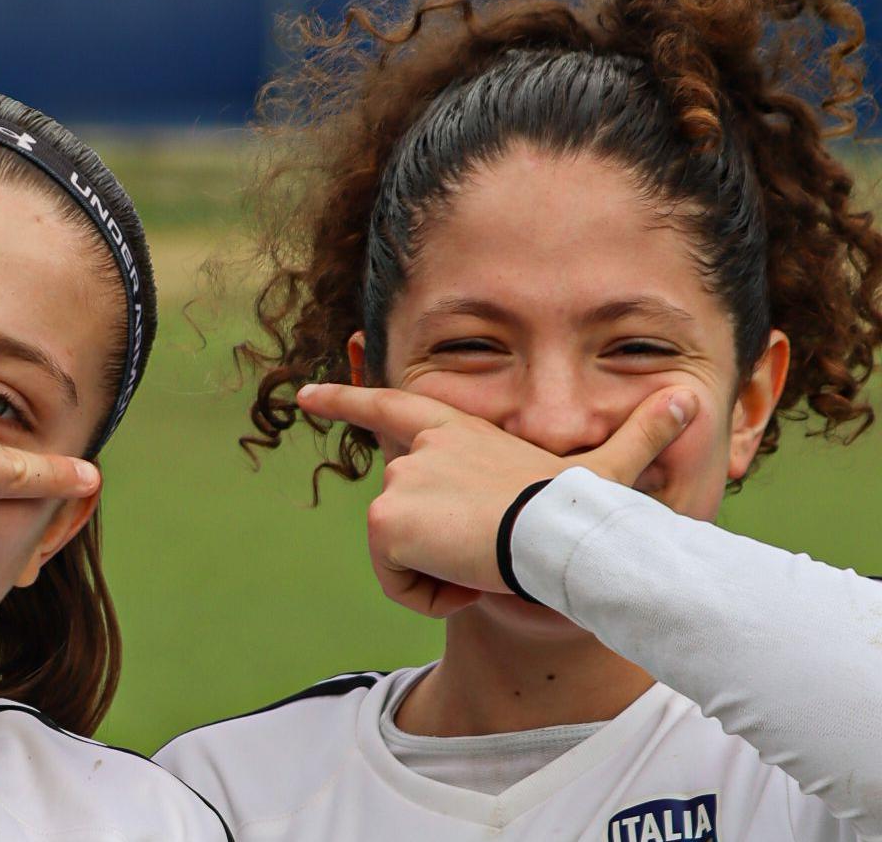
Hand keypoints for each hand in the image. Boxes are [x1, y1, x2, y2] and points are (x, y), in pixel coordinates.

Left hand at [295, 383, 697, 617]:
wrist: (560, 537)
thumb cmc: (582, 510)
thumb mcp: (605, 472)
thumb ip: (638, 437)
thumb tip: (691, 398)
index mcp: (454, 432)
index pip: (390, 406)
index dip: (345, 399)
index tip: (303, 395)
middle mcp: (415, 451)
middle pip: (403, 519)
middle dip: (440, 552)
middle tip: (491, 552)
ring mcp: (396, 483)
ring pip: (400, 556)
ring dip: (440, 577)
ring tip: (483, 564)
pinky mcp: (384, 519)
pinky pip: (394, 582)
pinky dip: (427, 597)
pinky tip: (464, 583)